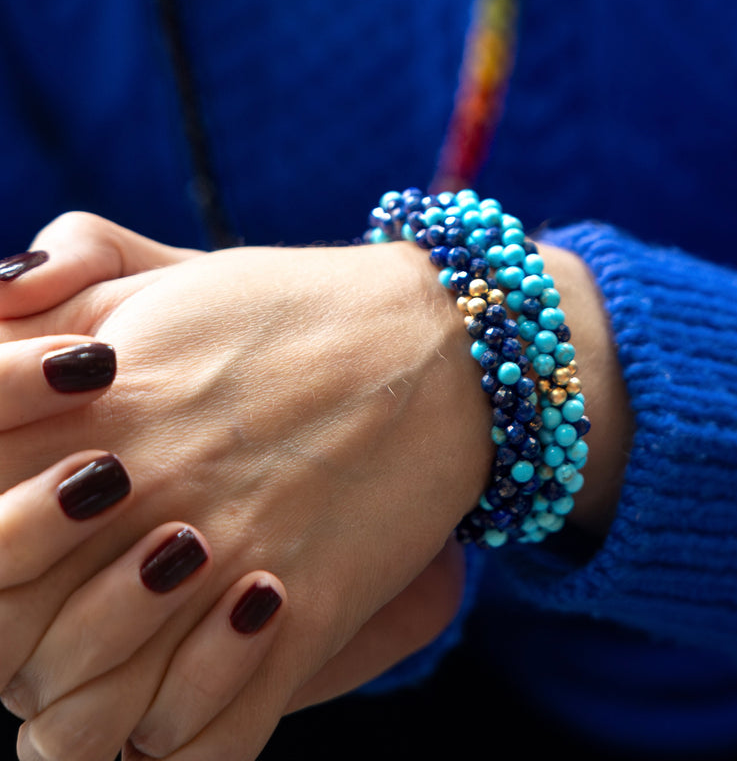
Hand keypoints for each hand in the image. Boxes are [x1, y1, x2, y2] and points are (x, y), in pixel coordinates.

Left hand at [0, 214, 494, 759]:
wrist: (443, 340)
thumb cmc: (300, 307)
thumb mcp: (170, 273)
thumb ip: (67, 275)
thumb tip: (4, 311)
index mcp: (96, 408)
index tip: (25, 553)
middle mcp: (147, 491)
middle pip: (10, 645)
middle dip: (20, 651)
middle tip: (59, 625)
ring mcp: (230, 559)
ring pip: (89, 720)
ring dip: (93, 715)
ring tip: (127, 671)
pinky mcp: (309, 613)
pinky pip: (205, 742)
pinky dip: (182, 741)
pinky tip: (196, 692)